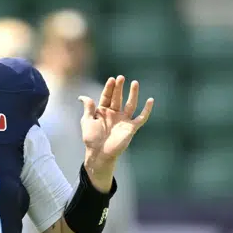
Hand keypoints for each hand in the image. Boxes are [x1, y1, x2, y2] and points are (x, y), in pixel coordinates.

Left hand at [80, 75, 152, 190]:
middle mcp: (114, 114)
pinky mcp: (131, 128)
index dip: (109, 88)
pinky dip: (147, 110)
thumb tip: (82, 97)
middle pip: (118, 98)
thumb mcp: (87, 121)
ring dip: (133, 94)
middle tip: (121, 78)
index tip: (112, 79)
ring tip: (135, 83)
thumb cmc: (91, 139)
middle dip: (119, 88)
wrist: (99, 154)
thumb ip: (88, 108)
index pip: (107, 96)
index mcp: (103, 112)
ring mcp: (123, 120)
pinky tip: (150, 100)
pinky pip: (141, 118)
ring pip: (130, 104)